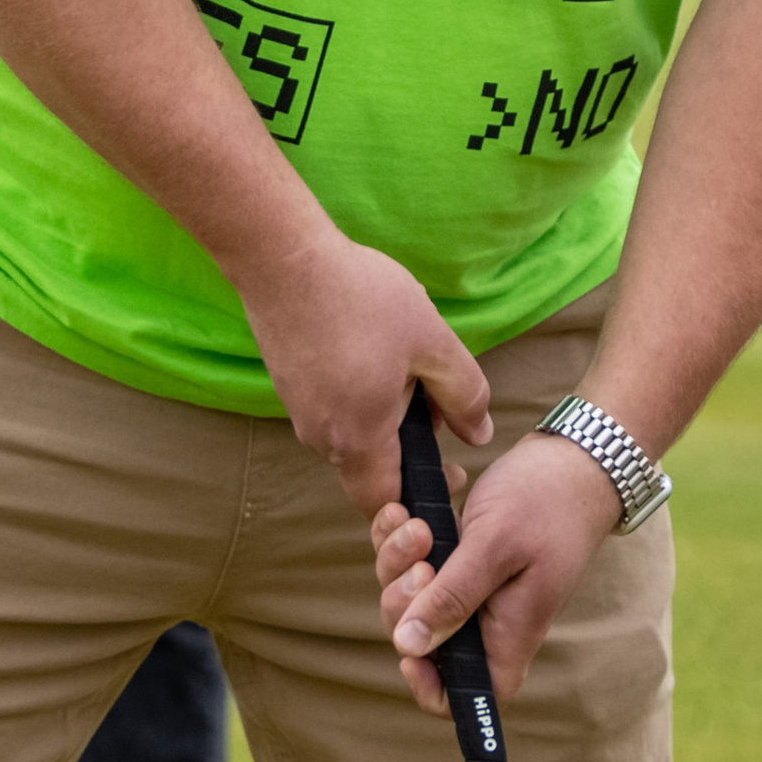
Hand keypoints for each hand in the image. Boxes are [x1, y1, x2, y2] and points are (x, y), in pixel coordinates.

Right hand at [233, 220, 490, 514]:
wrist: (282, 259)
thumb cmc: (360, 299)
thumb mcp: (432, 343)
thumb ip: (464, 396)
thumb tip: (478, 435)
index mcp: (359, 438)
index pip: (386, 502)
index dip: (420, 498)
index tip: (450, 471)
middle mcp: (321, 437)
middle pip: (370, 469)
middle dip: (408, 447)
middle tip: (432, 399)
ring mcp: (299, 411)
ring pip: (351, 436)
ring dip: (384, 416)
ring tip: (403, 364)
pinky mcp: (288, 385)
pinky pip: (332, 409)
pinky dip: (359, 395)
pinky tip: (371, 347)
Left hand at [371, 428, 622, 710]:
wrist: (574, 454)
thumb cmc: (547, 500)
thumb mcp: (495, 546)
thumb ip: (453, 598)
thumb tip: (408, 647)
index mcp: (508, 631)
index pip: (469, 695)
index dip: (432, 688)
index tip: (408, 653)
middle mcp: (489, 617)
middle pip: (425, 643)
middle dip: (403, 604)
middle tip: (420, 557)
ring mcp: (474, 587)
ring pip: (412, 598)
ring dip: (397, 563)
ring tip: (412, 522)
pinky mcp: (459, 557)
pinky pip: (414, 563)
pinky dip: (400, 539)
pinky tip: (407, 509)